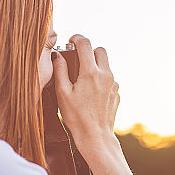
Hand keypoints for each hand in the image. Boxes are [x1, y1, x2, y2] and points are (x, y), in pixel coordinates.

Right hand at [52, 34, 119, 154]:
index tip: (71, 41)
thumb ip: (60, 71)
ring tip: (82, 79)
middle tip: (78, 59)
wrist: (96, 136)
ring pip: (106, 65)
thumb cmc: (76, 117)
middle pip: (100, 50)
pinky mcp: (116, 93)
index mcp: (90, 72)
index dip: (77, 38)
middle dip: (89, 51)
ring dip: (95, 66)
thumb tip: (57, 56)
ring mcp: (113, 84)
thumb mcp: (63, 93)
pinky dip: (100, 80)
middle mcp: (105, 75)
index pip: (85, 43)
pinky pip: (109, 79)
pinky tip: (90, 93)